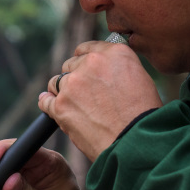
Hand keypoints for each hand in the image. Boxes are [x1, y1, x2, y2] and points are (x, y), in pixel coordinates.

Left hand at [41, 40, 162, 160]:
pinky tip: (52, 108)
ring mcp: (73, 83)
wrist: (134, 140)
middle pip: (71, 65)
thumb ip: (118, 68)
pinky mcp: (61, 105)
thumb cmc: (142, 116)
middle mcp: (91, 63)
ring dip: (63, 92)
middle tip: (83, 95)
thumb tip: (104, 72)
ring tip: (73, 106)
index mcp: (114, 53)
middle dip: (75, 77)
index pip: (88, 49)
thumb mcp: (139, 79)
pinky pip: (46, 101)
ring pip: (57, 82)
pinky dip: (48, 104)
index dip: (85, 61)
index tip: (84, 71)